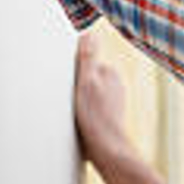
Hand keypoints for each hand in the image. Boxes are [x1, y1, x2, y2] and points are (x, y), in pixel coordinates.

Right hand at [73, 34, 130, 165]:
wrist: (106, 149)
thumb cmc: (95, 117)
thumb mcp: (86, 82)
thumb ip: (88, 57)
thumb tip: (89, 34)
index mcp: (111, 73)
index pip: (86, 63)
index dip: (73, 72)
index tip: (68, 84)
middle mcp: (115, 86)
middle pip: (86, 78)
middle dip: (76, 86)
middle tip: (71, 101)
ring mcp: (112, 102)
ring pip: (88, 94)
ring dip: (78, 101)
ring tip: (75, 114)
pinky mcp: (107, 116)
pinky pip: (90, 109)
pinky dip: (83, 113)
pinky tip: (79, 122)